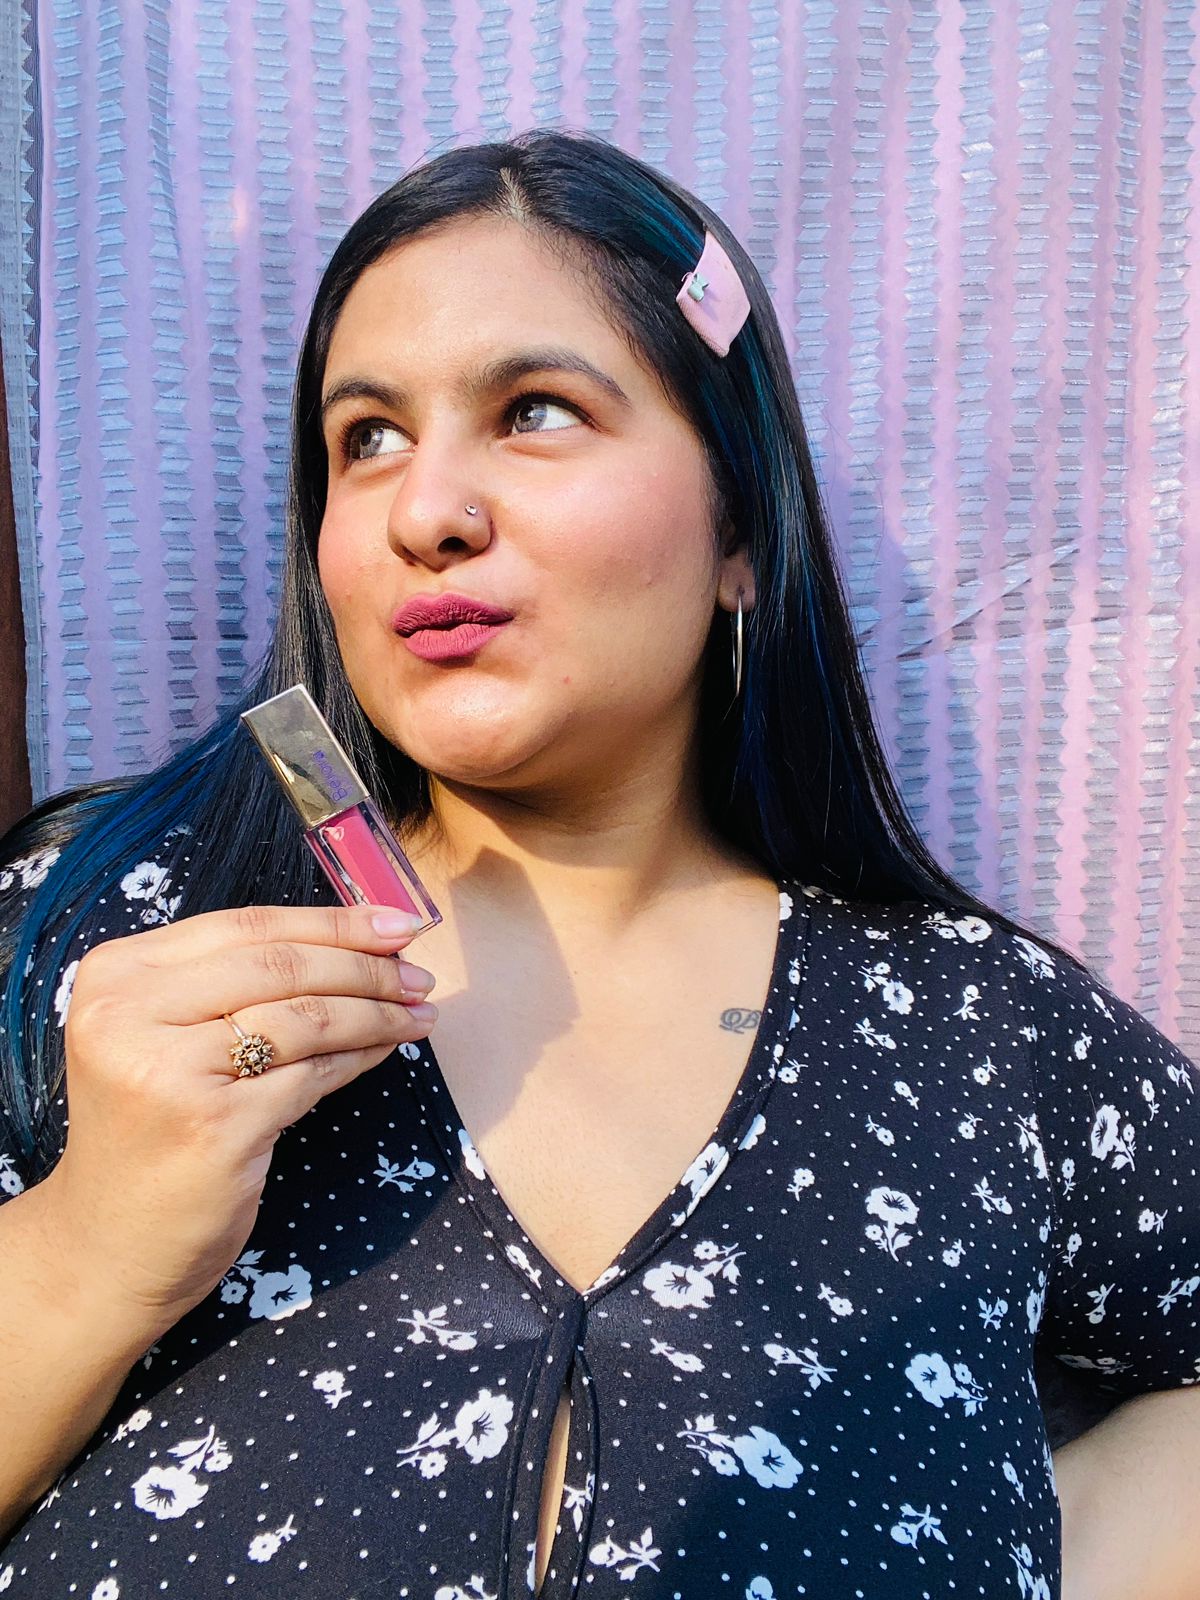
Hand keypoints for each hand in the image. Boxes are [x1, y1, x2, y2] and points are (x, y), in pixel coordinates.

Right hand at [38, 903, 436, 1342]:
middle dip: (366, 965)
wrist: (109, 1243)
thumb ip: (236, 982)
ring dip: (377, 1012)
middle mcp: (130, 1014)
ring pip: (305, 1018)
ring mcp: (169, 1072)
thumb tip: (359, 938)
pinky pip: (312, 1075)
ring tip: (420, 1013)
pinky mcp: (214, 1127)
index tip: (399, 921)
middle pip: (281, 966)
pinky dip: (359, 1057)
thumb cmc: (153, 1130)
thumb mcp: (168, 1037)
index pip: (246, 925)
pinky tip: (386, 1050)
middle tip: (419, 974)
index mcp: (117, 975)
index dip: (332, 920)